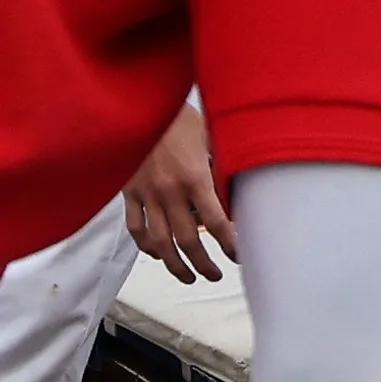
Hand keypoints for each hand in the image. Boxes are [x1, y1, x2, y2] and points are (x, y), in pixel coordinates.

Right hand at [123, 105, 231, 280]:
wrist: (138, 105)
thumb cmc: (179, 117)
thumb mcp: (213, 136)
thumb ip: (227, 164)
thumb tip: (249, 185)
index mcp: (195, 178)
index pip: (216, 223)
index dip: (230, 244)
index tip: (240, 256)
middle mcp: (169, 191)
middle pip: (187, 240)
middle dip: (204, 263)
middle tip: (216, 274)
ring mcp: (146, 194)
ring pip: (159, 242)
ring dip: (175, 264)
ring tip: (189, 276)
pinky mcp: (129, 191)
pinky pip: (135, 227)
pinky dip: (146, 245)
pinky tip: (158, 254)